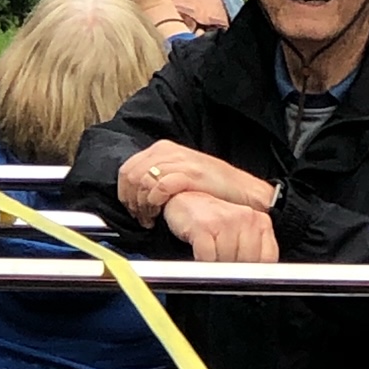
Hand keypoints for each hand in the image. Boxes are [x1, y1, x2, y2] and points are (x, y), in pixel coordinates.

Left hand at [118, 141, 272, 225]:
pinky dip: (154, 203)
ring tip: (150, 219)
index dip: (125, 192)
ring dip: (142, 205)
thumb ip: (160, 176)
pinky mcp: (190, 174)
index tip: (132, 209)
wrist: (243, 191)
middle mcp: (169, 151)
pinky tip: (159, 215)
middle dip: (131, 200)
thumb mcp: (182, 172)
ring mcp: (180, 162)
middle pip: (131, 174)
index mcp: (164, 149)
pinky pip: (160, 187)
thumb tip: (136, 192)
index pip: (127, 168)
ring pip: (142, 181)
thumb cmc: (214, 187)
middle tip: (141, 217)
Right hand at [162, 191, 278, 261]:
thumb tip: (257, 276)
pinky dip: (203, 262)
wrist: (186, 201)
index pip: (268, 259)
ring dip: (216, 266)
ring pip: (228, 261)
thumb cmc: (215, 222)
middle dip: (234, 271)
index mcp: (260, 222)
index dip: (254, 272)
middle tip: (223, 262)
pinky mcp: (203, 226)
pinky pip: (207, 258)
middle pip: (248, 262)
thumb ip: (255, 250)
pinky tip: (200, 254)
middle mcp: (246, 218)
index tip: (243, 272)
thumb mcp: (242, 233)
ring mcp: (225, 221)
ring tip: (211, 255)